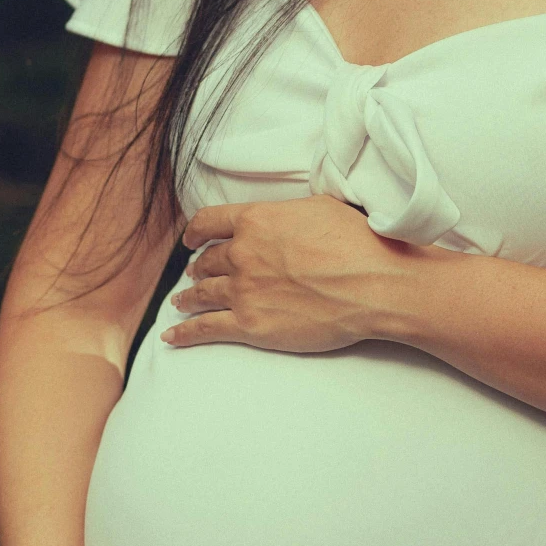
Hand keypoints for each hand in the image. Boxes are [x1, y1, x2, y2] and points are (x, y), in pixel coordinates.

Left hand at [163, 196, 402, 353]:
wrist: (373, 284)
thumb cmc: (356, 243)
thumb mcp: (318, 208)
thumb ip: (287, 213)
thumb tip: (281, 218)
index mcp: (255, 221)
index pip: (209, 222)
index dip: (195, 231)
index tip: (191, 239)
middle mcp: (242, 254)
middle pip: (207, 260)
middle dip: (199, 267)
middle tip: (196, 273)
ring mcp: (243, 291)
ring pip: (202, 294)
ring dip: (188, 298)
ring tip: (181, 303)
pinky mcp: (250, 324)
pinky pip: (206, 329)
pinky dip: (185, 334)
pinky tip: (172, 338)